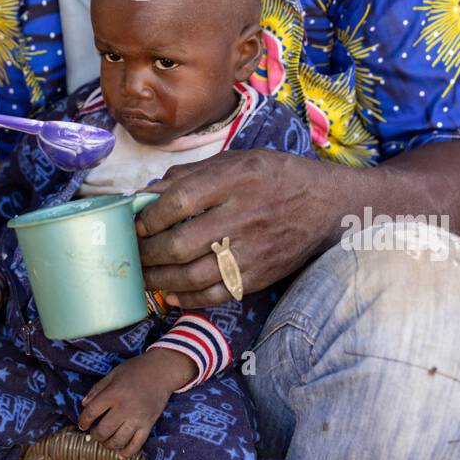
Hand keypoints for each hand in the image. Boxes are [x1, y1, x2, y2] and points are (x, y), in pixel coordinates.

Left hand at [77, 351, 194, 456]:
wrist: (161, 371)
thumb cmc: (135, 370)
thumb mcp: (113, 374)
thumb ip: (97, 389)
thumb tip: (84, 405)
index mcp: (113, 393)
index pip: (91, 412)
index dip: (83, 421)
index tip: (82, 425)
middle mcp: (124, 408)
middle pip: (103, 430)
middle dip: (95, 435)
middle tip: (94, 433)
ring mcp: (137, 419)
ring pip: (118, 441)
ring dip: (108, 444)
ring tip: (105, 441)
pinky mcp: (148, 425)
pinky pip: (136, 445)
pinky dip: (126, 452)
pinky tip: (119, 453)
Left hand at [136, 149, 330, 309]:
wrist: (325, 205)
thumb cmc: (274, 177)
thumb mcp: (235, 160)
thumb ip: (190, 175)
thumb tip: (147, 194)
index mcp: (234, 181)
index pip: (179, 201)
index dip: (149, 216)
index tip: (136, 223)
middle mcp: (242, 217)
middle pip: (181, 243)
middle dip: (148, 253)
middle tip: (133, 254)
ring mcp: (252, 251)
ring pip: (194, 275)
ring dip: (160, 280)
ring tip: (144, 276)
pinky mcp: (258, 276)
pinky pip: (217, 295)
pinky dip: (188, 298)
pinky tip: (171, 294)